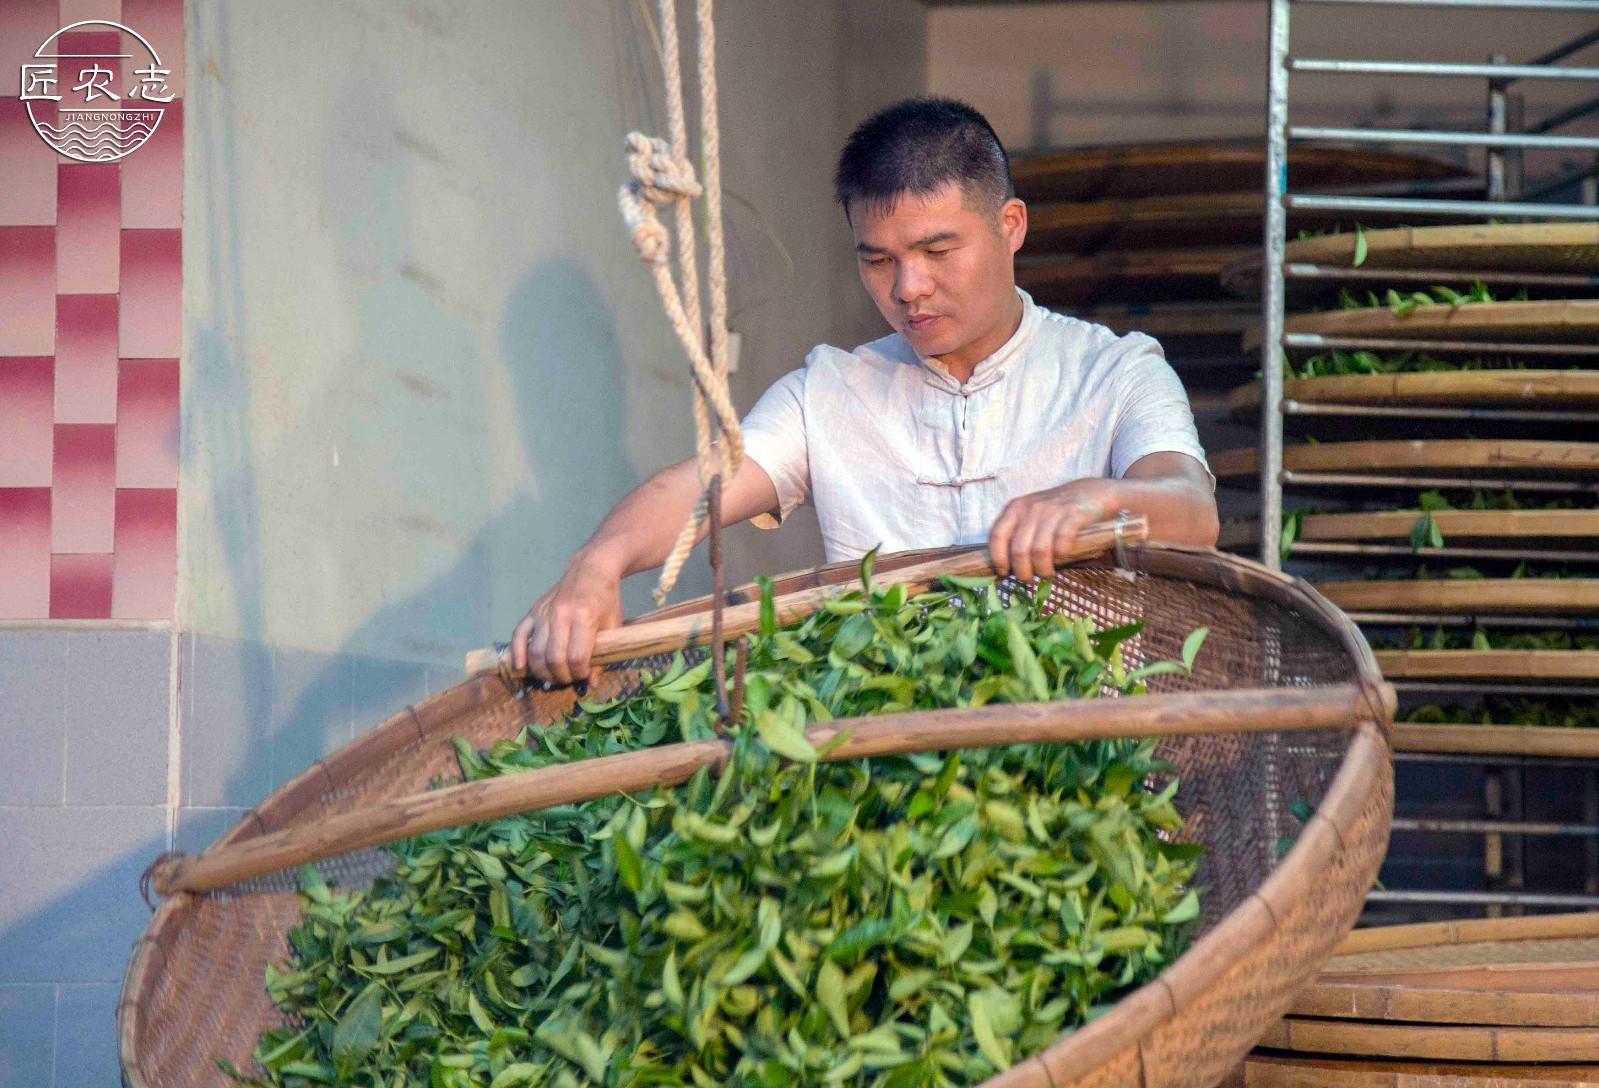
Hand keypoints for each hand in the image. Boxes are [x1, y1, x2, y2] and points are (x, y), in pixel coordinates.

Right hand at [510, 553, 624, 686]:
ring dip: (542, 671)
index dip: (580, 673)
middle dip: (561, 676)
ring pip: (535, 651)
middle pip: (553, 658)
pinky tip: (521, 667)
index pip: (576, 657)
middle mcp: (560, 615)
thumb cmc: (606, 599)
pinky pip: (519, 634)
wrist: (591, 570)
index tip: (584, 676)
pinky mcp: (534, 610)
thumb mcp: (613, 625)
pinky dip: (517, 653)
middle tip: (568, 679)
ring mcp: (544, 612)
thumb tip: (591, 684)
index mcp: (584, 617)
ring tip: (552, 677)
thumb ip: (603, 655)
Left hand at [987, 480, 1112, 581]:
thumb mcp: (1030, 516)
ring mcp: (1052, 510)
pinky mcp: (1074, 513)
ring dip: (1042, 568)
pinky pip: (1062, 541)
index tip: (1005, 573)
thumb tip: (1006, 567)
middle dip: (1023, 571)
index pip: (997, 536)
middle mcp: (1031, 507)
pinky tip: (1062, 558)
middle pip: (1019, 549)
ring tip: (1046, 573)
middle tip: (1029, 579)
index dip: (998, 559)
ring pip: (1040, 550)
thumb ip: (1017, 534)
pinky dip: (1060, 556)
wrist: (1090, 493)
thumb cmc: (1055, 511)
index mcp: (1015, 508)